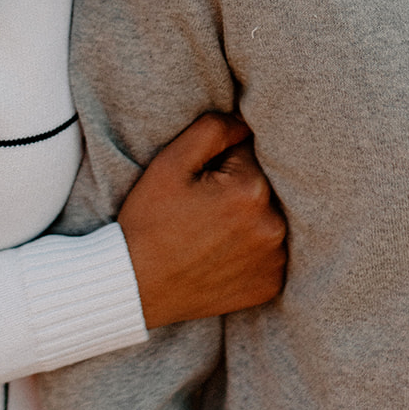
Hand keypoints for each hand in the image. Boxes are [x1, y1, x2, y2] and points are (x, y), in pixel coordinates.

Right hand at [117, 111, 286, 329]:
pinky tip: (222, 255)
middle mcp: (272, 226)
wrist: (134, 287)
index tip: (199, 184)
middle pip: (262, 186)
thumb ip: (214, 129)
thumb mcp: (171, 163)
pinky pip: (271, 254)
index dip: (220, 164)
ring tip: (211, 234)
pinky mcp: (271, 285)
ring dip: (249, 219)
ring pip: (269, 218)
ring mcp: (275, 260)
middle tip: (202, 211)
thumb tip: (248, 122)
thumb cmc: (149, 221)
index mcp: (251, 189)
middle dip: (239, 189)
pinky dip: (253, 251)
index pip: (248, 153)